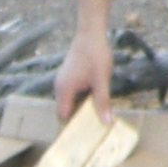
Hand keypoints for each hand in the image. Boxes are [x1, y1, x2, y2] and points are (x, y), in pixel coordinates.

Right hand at [55, 0, 116, 122]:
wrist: (91, 32)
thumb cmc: (95, 54)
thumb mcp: (102, 80)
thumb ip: (103, 101)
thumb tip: (107, 122)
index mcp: (64, 90)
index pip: (64, 117)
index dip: (74, 127)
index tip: (87, 134)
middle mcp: (60, 87)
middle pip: (66, 111)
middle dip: (79, 118)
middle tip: (96, 127)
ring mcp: (63, 81)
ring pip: (71, 102)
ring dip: (82, 107)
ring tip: (98, 114)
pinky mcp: (69, 76)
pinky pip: (73, 94)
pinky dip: (82, 98)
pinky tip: (96, 98)